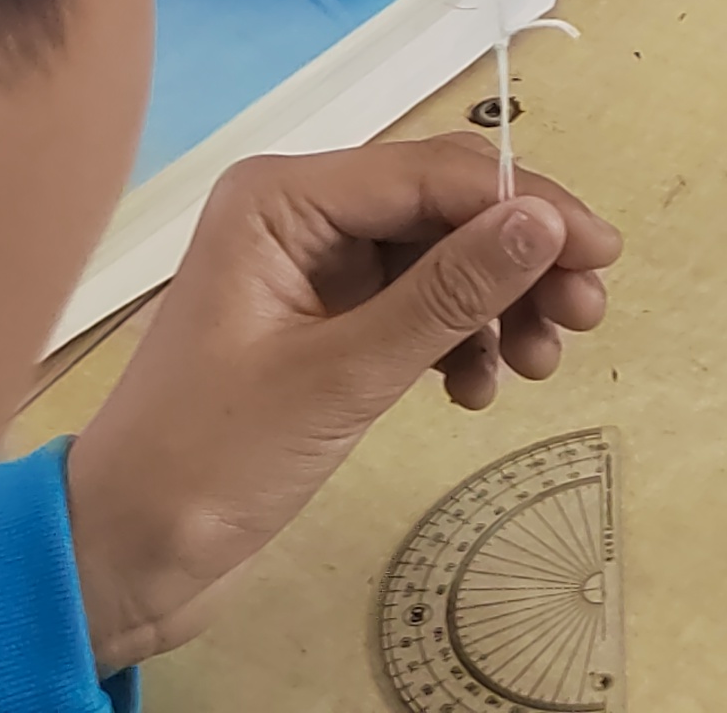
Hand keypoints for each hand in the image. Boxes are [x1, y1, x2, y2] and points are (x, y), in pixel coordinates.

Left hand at [61, 136, 620, 669]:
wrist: (125, 555)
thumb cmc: (209, 460)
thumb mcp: (340, 378)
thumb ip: (446, 293)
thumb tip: (543, 221)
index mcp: (282, 198)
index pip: (432, 172)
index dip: (525, 203)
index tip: (601, 253)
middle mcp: (299, 215)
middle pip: (443, 209)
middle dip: (519, 257)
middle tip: (586, 315)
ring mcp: (312, 270)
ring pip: (439, 259)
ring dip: (498, 304)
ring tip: (539, 364)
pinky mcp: (325, 324)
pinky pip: (418, 306)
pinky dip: (459, 340)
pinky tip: (476, 389)